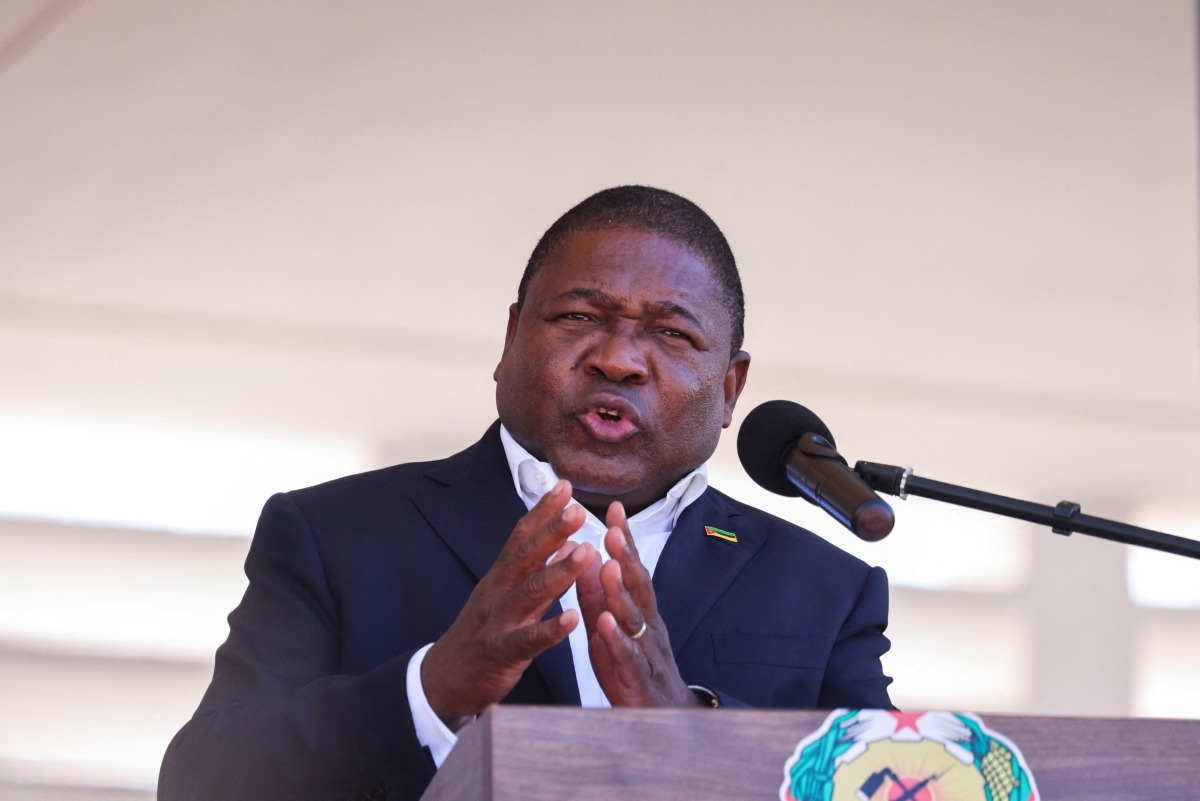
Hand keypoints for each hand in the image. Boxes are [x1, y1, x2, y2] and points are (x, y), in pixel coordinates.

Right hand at [422, 479, 595, 726]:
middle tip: (578, 509)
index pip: (521, 536)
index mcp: (501, 576)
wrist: (444, 678)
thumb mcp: (504, 595)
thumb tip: (564, 543)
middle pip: (526, 556)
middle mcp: (498, 591)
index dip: (542, 511)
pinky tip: (574, 619)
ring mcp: (499, 621)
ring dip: (560, 571)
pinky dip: (552, 629)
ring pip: (531, 592)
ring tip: (587, 553)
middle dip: (552, 531)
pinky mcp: (503, 652)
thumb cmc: (482, 633)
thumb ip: (533, 570)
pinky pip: (530, 639)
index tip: (564, 486)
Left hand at [576, 502, 704, 707]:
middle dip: (628, 557)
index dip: (625, 540)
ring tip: (609, 568)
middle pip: (640, 586)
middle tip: (614, 530)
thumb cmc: (633, 670)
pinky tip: (605, 624)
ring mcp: (646, 652)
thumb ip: (598, 596)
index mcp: (639, 611)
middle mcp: (648, 626)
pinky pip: (629, 657)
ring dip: (622, 592)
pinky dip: (617, 639)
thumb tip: (588, 559)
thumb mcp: (610, 627)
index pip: (633, 569)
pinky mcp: (639, 679)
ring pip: (636, 618)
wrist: (661, 720)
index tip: (614, 509)